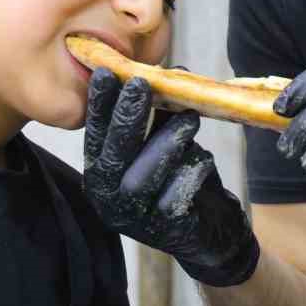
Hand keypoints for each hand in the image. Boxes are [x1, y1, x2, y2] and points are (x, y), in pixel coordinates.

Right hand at [83, 70, 259, 286]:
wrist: (212, 233)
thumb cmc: (182, 181)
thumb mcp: (166, 145)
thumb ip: (162, 116)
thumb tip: (174, 73)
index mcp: (101, 176)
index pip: (94, 138)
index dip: (99, 106)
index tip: (106, 72)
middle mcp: (110, 200)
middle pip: (113, 156)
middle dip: (126, 117)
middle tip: (142, 85)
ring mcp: (136, 219)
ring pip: (144, 175)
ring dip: (167, 141)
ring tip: (190, 119)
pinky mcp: (167, 230)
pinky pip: (178, 192)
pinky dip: (192, 169)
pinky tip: (204, 160)